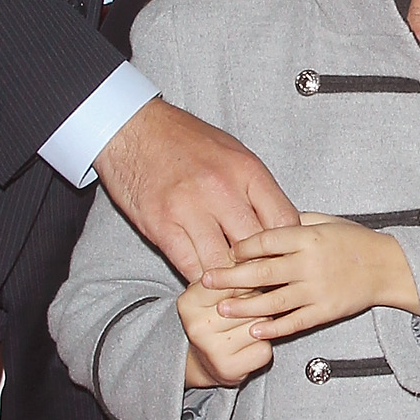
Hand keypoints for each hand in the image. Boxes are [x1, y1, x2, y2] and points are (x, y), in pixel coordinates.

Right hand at [96, 98, 293, 284]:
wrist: (133, 129)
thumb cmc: (185, 141)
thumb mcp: (233, 154)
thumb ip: (257, 191)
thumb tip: (281, 225)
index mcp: (246, 171)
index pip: (284, 221)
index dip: (287, 248)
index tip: (284, 259)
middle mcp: (222, 190)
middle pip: (256, 248)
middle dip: (261, 271)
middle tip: (261, 284)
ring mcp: (190, 209)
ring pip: (223, 265)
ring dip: (229, 282)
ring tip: (233, 290)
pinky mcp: (161, 225)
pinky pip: (189, 266)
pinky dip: (200, 280)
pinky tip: (205, 282)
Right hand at [176, 281, 271, 390]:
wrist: (204, 363)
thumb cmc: (214, 319)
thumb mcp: (214, 293)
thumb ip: (232, 275)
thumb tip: (261, 258)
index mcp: (188, 302)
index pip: (232, 281)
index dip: (245, 284)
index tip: (243, 289)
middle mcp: (196, 327)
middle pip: (249, 303)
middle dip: (255, 305)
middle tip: (244, 314)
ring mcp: (212, 350)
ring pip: (260, 325)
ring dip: (262, 325)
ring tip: (245, 329)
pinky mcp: (230, 369)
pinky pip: (264, 349)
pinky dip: (263, 347)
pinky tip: (248, 347)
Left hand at [207, 214, 419, 338]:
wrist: (389, 267)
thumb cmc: (355, 241)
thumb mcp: (326, 222)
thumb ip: (295, 222)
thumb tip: (263, 221)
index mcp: (308, 237)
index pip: (266, 241)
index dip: (242, 248)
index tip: (226, 253)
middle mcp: (310, 263)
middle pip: (262, 271)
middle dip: (230, 277)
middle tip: (206, 281)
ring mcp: (317, 289)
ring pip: (274, 300)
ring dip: (245, 307)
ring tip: (222, 310)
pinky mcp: (326, 310)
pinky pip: (295, 321)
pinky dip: (274, 327)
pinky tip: (254, 330)